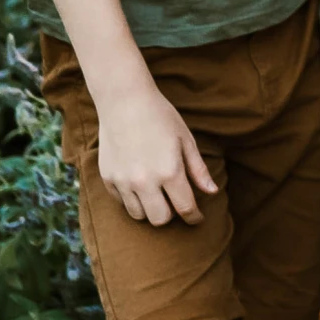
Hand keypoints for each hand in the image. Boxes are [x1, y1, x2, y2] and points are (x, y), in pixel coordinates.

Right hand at [95, 81, 219, 225]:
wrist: (124, 100)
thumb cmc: (160, 116)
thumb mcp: (185, 139)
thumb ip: (198, 170)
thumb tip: (212, 192)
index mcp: (169, 172)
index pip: (185, 208)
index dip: (194, 217)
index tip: (196, 218)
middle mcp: (145, 181)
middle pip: (160, 220)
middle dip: (171, 215)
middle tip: (174, 203)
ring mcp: (123, 181)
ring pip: (139, 215)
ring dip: (150, 209)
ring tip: (155, 194)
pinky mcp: (108, 178)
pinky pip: (121, 202)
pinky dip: (131, 199)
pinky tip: (138, 184)